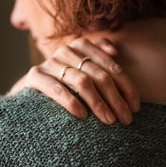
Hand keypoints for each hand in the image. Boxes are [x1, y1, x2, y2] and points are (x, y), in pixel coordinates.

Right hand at [8, 38, 139, 124]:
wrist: (30, 92)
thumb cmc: (65, 85)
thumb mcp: (84, 71)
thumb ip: (100, 59)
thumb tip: (115, 50)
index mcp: (82, 46)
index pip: (110, 66)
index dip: (126, 87)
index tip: (135, 107)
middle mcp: (66, 50)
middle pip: (98, 75)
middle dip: (115, 98)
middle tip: (125, 119)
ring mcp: (50, 62)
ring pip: (81, 81)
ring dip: (98, 103)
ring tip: (108, 120)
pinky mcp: (35, 75)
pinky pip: (57, 88)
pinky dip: (71, 102)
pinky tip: (82, 115)